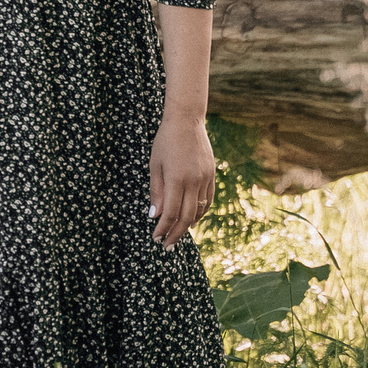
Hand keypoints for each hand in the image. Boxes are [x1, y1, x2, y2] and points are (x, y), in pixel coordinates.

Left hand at [149, 113, 214, 245]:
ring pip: (199, 210)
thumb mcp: (155, 166)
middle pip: (187, 217)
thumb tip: (156, 216)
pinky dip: (200, 212)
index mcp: (177, 179)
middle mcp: (194, 181)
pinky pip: (207, 200)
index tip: (156, 238)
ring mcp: (205, 178)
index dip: (163, 228)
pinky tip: (192, 218)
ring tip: (177, 233)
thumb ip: (157, 192)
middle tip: (167, 246)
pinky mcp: (212, 175)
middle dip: (176, 234)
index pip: (171, 213)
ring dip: (188, 225)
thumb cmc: (165, 142)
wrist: (186, 121)